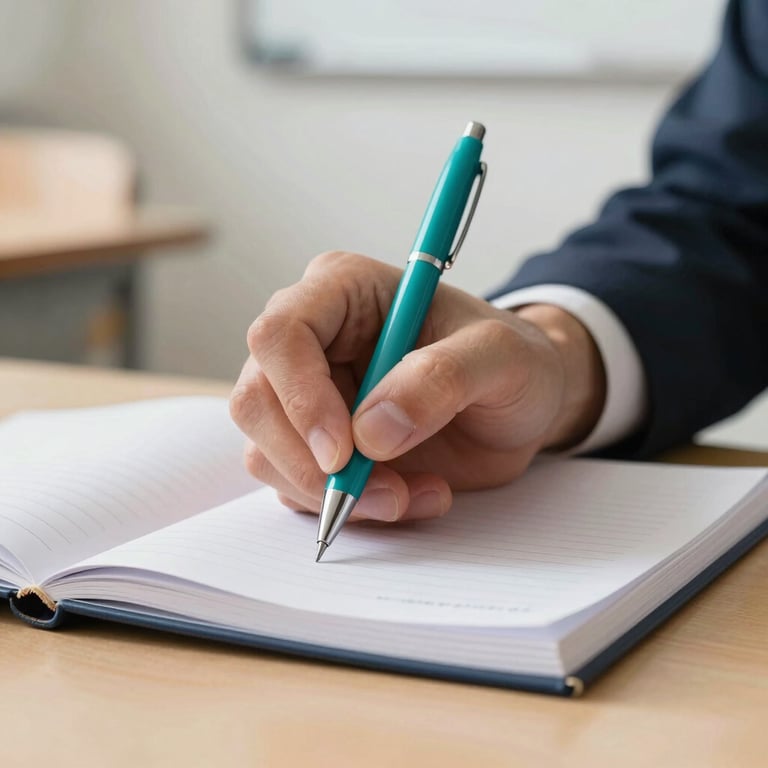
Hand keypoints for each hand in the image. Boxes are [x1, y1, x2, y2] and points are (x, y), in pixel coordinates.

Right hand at [230, 251, 604, 521]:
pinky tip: (408, 496)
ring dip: (334, 494)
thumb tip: (370, 431)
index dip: (300, 396)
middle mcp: (313, 340)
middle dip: (311, 463)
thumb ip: (442, 378)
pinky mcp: (315, 443)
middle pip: (256, 401)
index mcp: (343, 291)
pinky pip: (296, 487)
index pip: (280, 333)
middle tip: (384, 492)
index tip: (344, 453)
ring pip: (267, 453)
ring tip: (413, 494)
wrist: (517, 407)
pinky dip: (347, 507)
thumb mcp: (501, 357)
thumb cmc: (510, 363)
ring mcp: (307, 394)